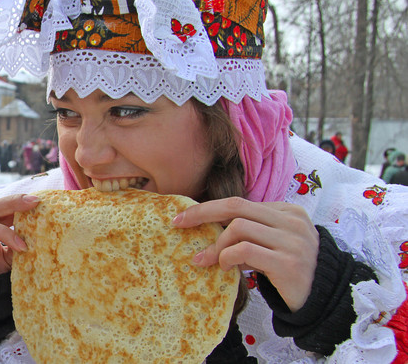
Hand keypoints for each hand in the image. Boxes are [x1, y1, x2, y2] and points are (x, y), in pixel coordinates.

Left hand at [172, 197, 318, 311]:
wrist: (322, 299)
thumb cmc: (289, 270)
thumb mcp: (268, 248)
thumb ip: (245, 236)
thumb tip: (205, 235)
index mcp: (288, 212)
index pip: (240, 203)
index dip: (209, 208)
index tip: (184, 217)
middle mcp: (292, 221)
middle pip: (236, 207)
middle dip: (202, 214)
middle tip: (179, 224)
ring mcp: (293, 241)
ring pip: (239, 228)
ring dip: (217, 245)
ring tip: (209, 260)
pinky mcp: (289, 262)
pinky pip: (246, 250)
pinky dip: (228, 256)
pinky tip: (225, 267)